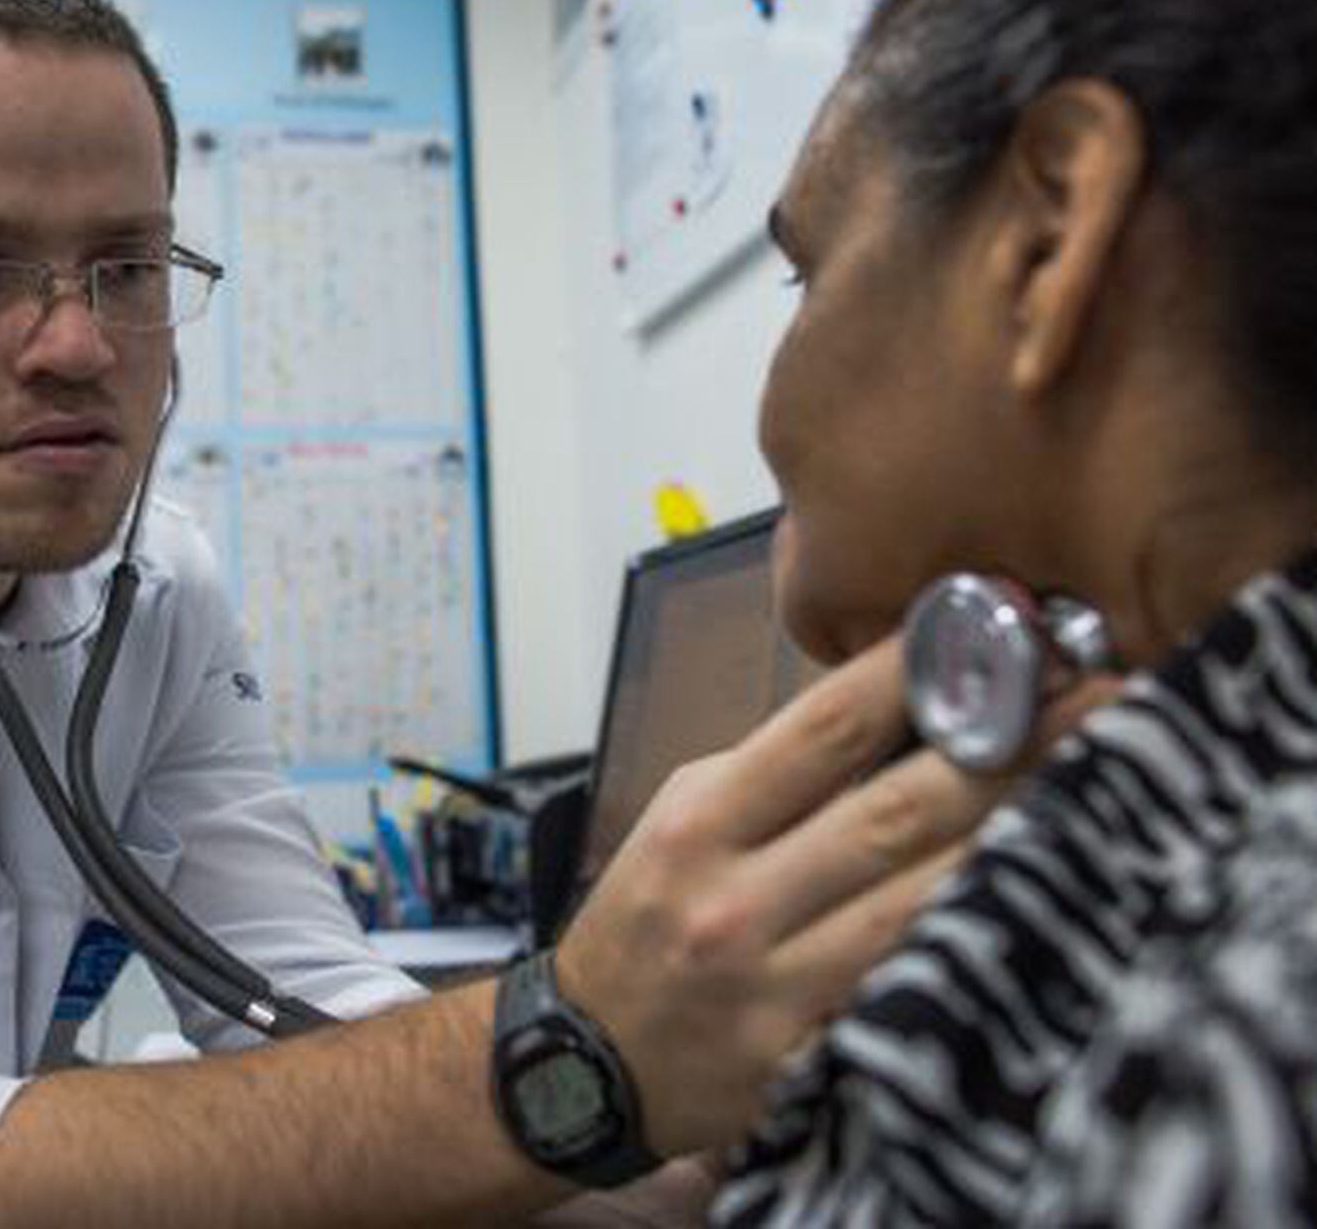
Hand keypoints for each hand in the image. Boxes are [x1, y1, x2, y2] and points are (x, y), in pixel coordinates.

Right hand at [555, 632, 1120, 1160]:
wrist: (587, 1063)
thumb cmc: (645, 921)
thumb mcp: (683, 822)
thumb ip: (777, 773)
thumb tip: (900, 705)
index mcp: (701, 822)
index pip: (822, 729)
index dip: (919, 673)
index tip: (999, 628)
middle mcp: (736, 899)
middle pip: (896, 809)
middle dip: (1008, 744)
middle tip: (1099, 692)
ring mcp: (775, 987)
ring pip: (922, 903)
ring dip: (1021, 838)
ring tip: (1104, 780)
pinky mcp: (806, 1061)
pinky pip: (911, 994)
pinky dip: (979, 948)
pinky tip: (1045, 907)